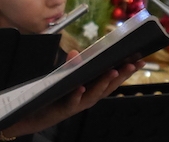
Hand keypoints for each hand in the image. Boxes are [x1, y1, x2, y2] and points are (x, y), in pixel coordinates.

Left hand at [1, 57, 143, 137]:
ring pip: (93, 95)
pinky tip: (80, 87)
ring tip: (113, 70)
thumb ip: (69, 67)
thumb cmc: (49, 97)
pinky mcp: (62, 109)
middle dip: (121, 75)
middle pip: (107, 86)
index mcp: (89, 89)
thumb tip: (74, 52)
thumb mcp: (60, 79)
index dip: (124, 70)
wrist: (30, 115)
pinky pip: (71, 101)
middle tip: (133, 63)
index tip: (139, 59)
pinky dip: (77, 94)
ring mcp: (76, 104)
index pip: (110, 78)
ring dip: (103, 83)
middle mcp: (86, 98)